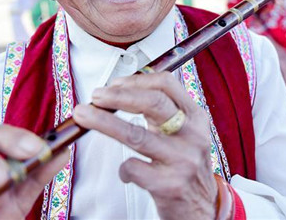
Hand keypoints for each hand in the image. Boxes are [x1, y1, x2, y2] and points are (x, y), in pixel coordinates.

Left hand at [73, 72, 217, 219]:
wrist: (201, 207)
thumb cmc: (184, 164)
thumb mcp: (182, 131)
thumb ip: (160, 111)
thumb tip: (119, 91)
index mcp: (194, 117)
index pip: (166, 84)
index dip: (136, 80)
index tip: (115, 83)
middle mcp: (192, 135)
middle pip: (151, 103)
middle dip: (117, 96)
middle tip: (96, 95)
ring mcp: (182, 160)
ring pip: (135, 134)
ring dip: (103, 122)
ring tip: (84, 115)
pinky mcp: (169, 185)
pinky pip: (133, 167)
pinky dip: (122, 168)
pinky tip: (126, 171)